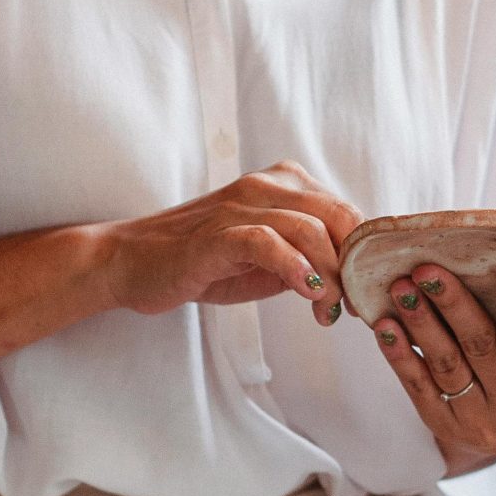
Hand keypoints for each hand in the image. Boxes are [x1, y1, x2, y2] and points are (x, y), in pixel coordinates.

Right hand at [99, 162, 363, 325]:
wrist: (133, 262)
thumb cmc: (203, 263)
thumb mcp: (267, 260)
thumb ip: (307, 259)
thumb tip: (353, 282)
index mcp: (283, 184)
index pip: (344, 211)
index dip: (362, 254)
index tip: (363, 292)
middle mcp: (265, 185)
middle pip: (337, 215)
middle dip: (353, 265)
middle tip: (352, 305)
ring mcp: (240, 206)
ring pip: (309, 228)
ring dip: (329, 276)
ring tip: (328, 311)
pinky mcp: (218, 233)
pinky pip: (269, 242)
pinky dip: (296, 268)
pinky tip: (308, 295)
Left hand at [370, 265, 495, 472]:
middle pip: (483, 347)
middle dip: (454, 304)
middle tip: (429, 271)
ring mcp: (480, 421)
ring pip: (446, 364)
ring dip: (421, 322)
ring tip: (402, 288)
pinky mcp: (443, 424)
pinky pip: (417, 386)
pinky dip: (400, 353)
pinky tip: (387, 326)